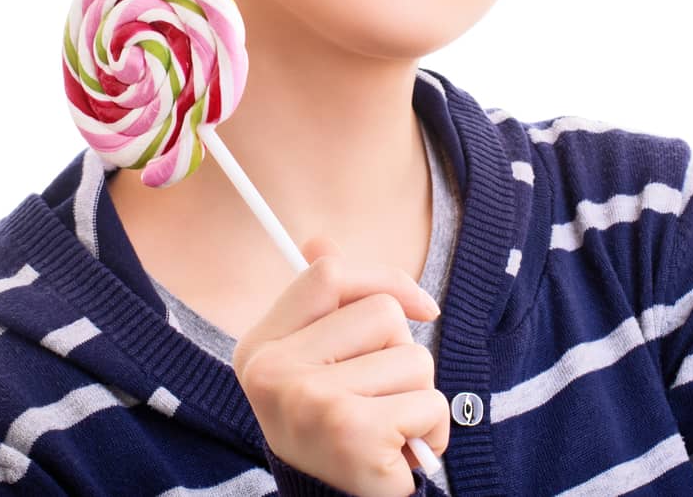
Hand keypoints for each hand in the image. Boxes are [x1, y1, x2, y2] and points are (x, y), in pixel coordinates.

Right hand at [232, 234, 450, 496]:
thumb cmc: (334, 431)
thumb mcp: (319, 364)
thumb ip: (323, 305)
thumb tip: (319, 241)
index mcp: (260, 345)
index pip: (329, 275)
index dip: (386, 280)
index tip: (421, 308)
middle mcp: (272, 370)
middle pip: (383, 314)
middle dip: (402, 356)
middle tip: (378, 399)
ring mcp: (308, 399)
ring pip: (413, 360)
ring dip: (418, 397)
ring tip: (389, 429)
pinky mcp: (350, 432)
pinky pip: (429, 402)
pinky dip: (432, 431)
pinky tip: (402, 453)